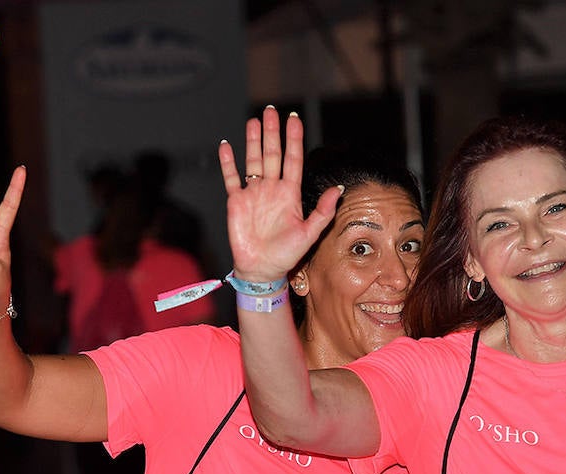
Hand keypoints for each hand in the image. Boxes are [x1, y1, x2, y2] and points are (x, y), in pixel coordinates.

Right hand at [218, 106, 341, 283]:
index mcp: (289, 193)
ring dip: (253, 141)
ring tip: (254, 122)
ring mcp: (254, 194)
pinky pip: (231, 178)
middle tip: (271, 111)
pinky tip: (226, 146)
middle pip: (272, 154)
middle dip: (272, 132)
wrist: (262, 270)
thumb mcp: (310, 233)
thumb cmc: (286, 255)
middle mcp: (272, 189)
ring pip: (253, 160)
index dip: (293, 138)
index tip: (295, 118)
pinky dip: (228, 163)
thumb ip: (323, 211)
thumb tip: (338, 189)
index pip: (292, 159)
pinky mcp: (236, 202)